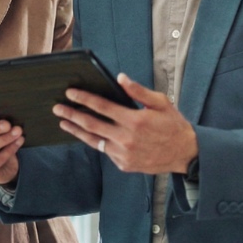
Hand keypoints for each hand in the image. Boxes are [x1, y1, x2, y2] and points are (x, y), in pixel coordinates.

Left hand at [55, 73, 197, 174]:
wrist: (185, 154)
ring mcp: (123, 154)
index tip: (70, 92)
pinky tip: (86, 135)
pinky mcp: (124, 164)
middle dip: (72, 114)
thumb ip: (138, 91)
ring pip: (94, 140)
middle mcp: (126, 138)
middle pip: (91, 125)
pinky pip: (105, 151)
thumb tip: (120, 78)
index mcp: (134, 120)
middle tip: (57, 107)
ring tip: (63, 122)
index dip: (84, 98)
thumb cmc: (173, 125)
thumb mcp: (160, 103)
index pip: (102, 106)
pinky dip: (95, 142)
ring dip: (77, 131)